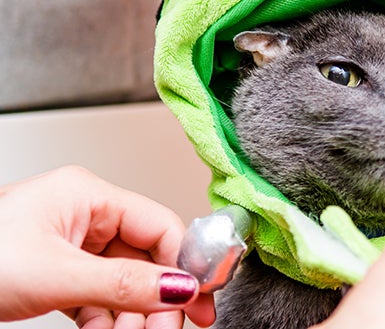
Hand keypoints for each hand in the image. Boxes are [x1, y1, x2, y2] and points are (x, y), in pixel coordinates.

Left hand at [0, 165, 215, 328]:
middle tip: (173, 327)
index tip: (202, 295)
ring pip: (126, 281)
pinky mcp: (60, 271)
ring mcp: (72, 245)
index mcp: (87, 195)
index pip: (158, 223)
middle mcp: (85, 216)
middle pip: (146, 257)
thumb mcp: (55, 274)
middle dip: (158, 297)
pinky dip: (108, 320)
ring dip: (133, 315)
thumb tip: (180, 287)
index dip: (185, 260)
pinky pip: (101, 296)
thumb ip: (124, 283)